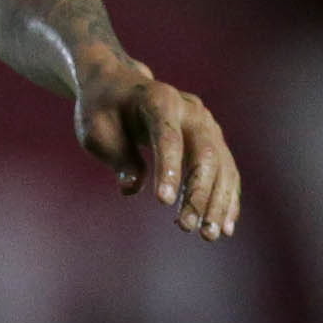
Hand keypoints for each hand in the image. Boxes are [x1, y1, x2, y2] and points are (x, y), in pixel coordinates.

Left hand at [80, 62, 238, 239]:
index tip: (163, 202)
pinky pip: (226, 171)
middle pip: (203, 154)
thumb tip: (132, 188)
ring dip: (216, 202)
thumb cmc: (103, 110)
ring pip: (221, 166)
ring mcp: (207, 125)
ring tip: (208, 235)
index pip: (167, 136)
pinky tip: (224, 226)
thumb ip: (117, 156)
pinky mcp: (213, 140)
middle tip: (187, 228)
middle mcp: (191, 111)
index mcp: (158, 100)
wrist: (121, 86)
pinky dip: (227, 198)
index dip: (168, 169)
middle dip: (198, 193)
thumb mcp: (96, 129)